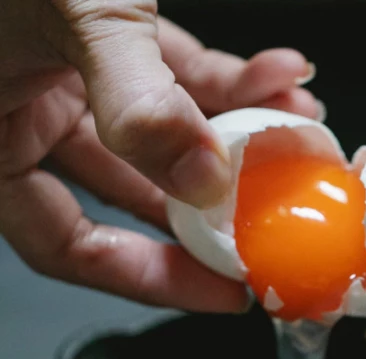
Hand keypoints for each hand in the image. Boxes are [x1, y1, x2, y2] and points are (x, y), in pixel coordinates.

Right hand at [0, 1, 320, 311]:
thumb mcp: (75, 18)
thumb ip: (137, 103)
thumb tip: (202, 178)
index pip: (68, 247)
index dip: (147, 277)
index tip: (223, 289)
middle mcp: (32, 116)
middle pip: (134, 199)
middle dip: (212, 209)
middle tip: (276, 224)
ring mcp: (76, 78)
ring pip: (170, 135)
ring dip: (237, 136)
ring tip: (298, 135)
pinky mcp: (115, 41)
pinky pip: (181, 75)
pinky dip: (231, 79)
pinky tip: (283, 76)